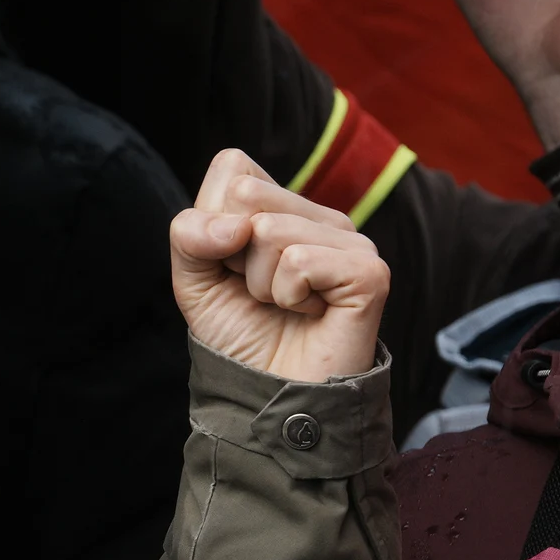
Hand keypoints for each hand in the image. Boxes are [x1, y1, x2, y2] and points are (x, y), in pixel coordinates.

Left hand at [171, 150, 388, 381]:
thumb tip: (234, 224)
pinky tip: (309, 314)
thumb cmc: (238, 333)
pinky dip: (288, 297)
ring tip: (284, 306)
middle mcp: (320, 216)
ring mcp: (351, 241)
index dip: (213, 223)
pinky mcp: (369, 272)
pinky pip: (299, 262)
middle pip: (248, 193)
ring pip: (270, 230)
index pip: (234, 167)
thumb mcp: (193, 278)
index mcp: (282, 206)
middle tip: (258, 289)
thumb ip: (189, 235)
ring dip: (259, 283)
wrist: (268, 392)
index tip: (231, 265)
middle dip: (233, 254)